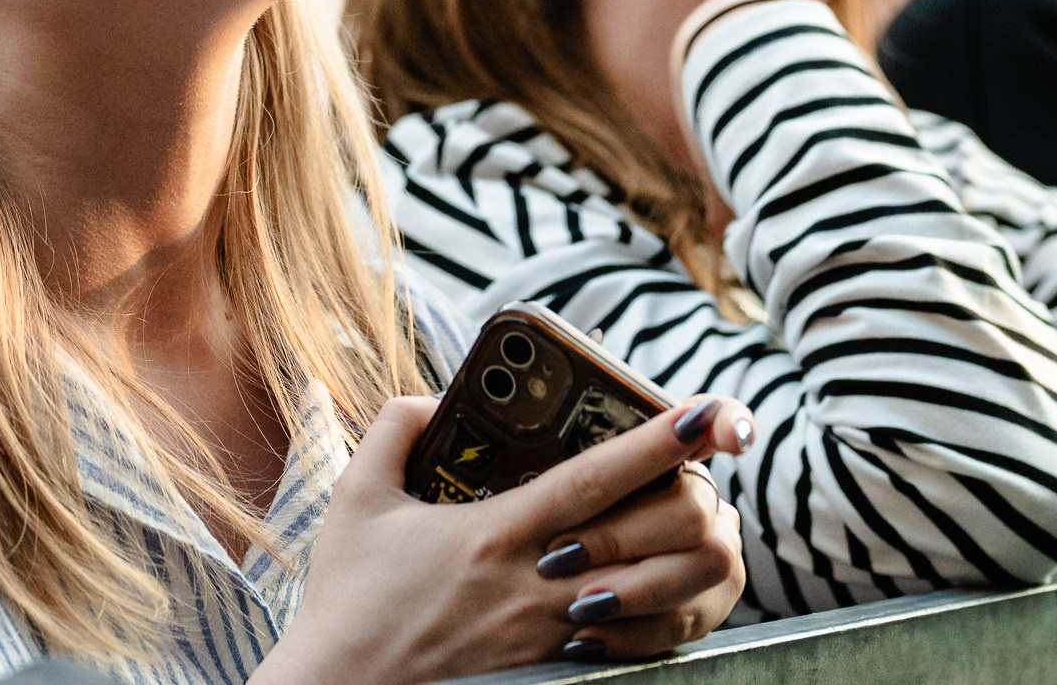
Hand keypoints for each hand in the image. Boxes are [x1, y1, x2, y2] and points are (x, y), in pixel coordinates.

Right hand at [260, 395, 750, 683]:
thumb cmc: (347, 593)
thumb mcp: (356, 495)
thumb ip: (394, 429)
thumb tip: (430, 398)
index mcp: (494, 533)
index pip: (596, 479)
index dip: (658, 442)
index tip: (706, 411)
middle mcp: (535, 582)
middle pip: (653, 538)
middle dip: (697, 496)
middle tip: (709, 462)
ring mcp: (549, 628)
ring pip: (660, 591)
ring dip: (690, 553)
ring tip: (698, 515)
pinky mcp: (550, 659)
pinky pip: (635, 636)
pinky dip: (664, 605)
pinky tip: (666, 576)